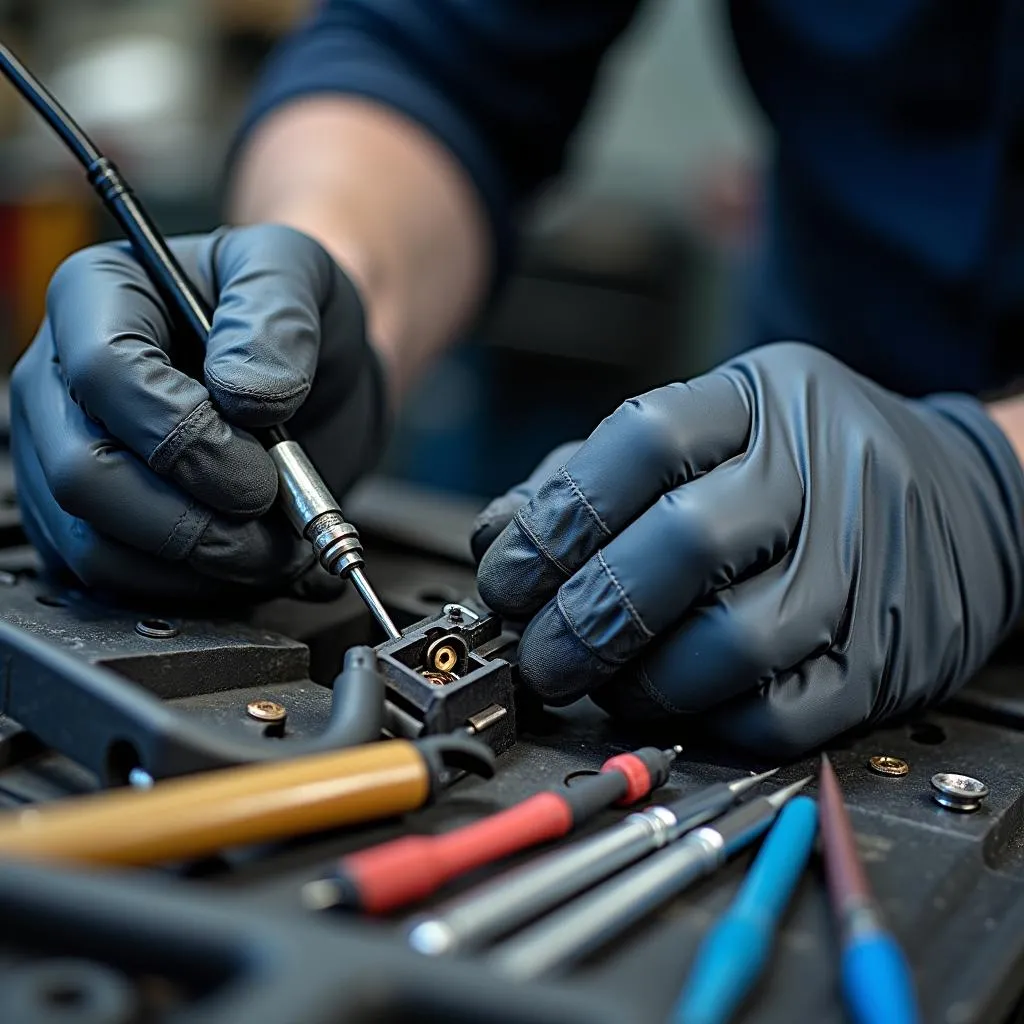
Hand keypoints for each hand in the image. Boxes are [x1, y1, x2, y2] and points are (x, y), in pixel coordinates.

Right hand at [10, 225, 387, 602]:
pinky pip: (118, 584)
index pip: (103, 372)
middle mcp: (64, 383)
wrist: (318, 374)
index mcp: (100, 299)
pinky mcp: (94, 525)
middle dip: (195, 518)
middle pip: (85, 474)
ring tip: (281, 546)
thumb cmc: (296, 315)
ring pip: (98, 545)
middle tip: (274, 515)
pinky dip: (199, 592)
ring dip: (205, 564)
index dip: (186, 434)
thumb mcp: (299, 275)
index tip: (261, 464)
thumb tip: (244, 394)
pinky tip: (258, 566)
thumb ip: (276, 317)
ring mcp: (69, 458)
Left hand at [472, 342, 1023, 754]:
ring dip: (641, 681)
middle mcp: (818, 472)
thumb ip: (598, 478)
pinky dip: (707, 719)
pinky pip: (782, 710)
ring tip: (603, 685)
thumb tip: (502, 544)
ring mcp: (862, 564)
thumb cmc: (805, 466)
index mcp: (759, 402)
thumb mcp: (711, 431)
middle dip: (586, 617)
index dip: (556, 521)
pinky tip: (676, 703)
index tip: (507, 578)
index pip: (642, 442)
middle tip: (540, 656)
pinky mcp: (887, 655)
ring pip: (732, 640)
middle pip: (683, 543)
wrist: (958, 496)